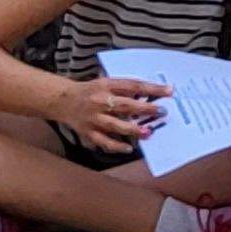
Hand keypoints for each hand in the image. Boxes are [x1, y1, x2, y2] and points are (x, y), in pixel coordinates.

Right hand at [55, 74, 170, 152]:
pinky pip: (104, 141)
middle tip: (162, 111)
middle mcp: (100, 101)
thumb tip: (150, 95)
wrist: (62, 100)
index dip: (151, 89)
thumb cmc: (90, 91)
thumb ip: (125, 88)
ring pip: (115, 125)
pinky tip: (129, 148)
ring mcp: (93, 118)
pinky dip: (117, 146)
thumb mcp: (106, 83)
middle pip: (125, 106)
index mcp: (106, 85)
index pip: (133, 85)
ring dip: (133, 129)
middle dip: (145, 110)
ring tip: (147, 132)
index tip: (168, 91)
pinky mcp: (88, 131)